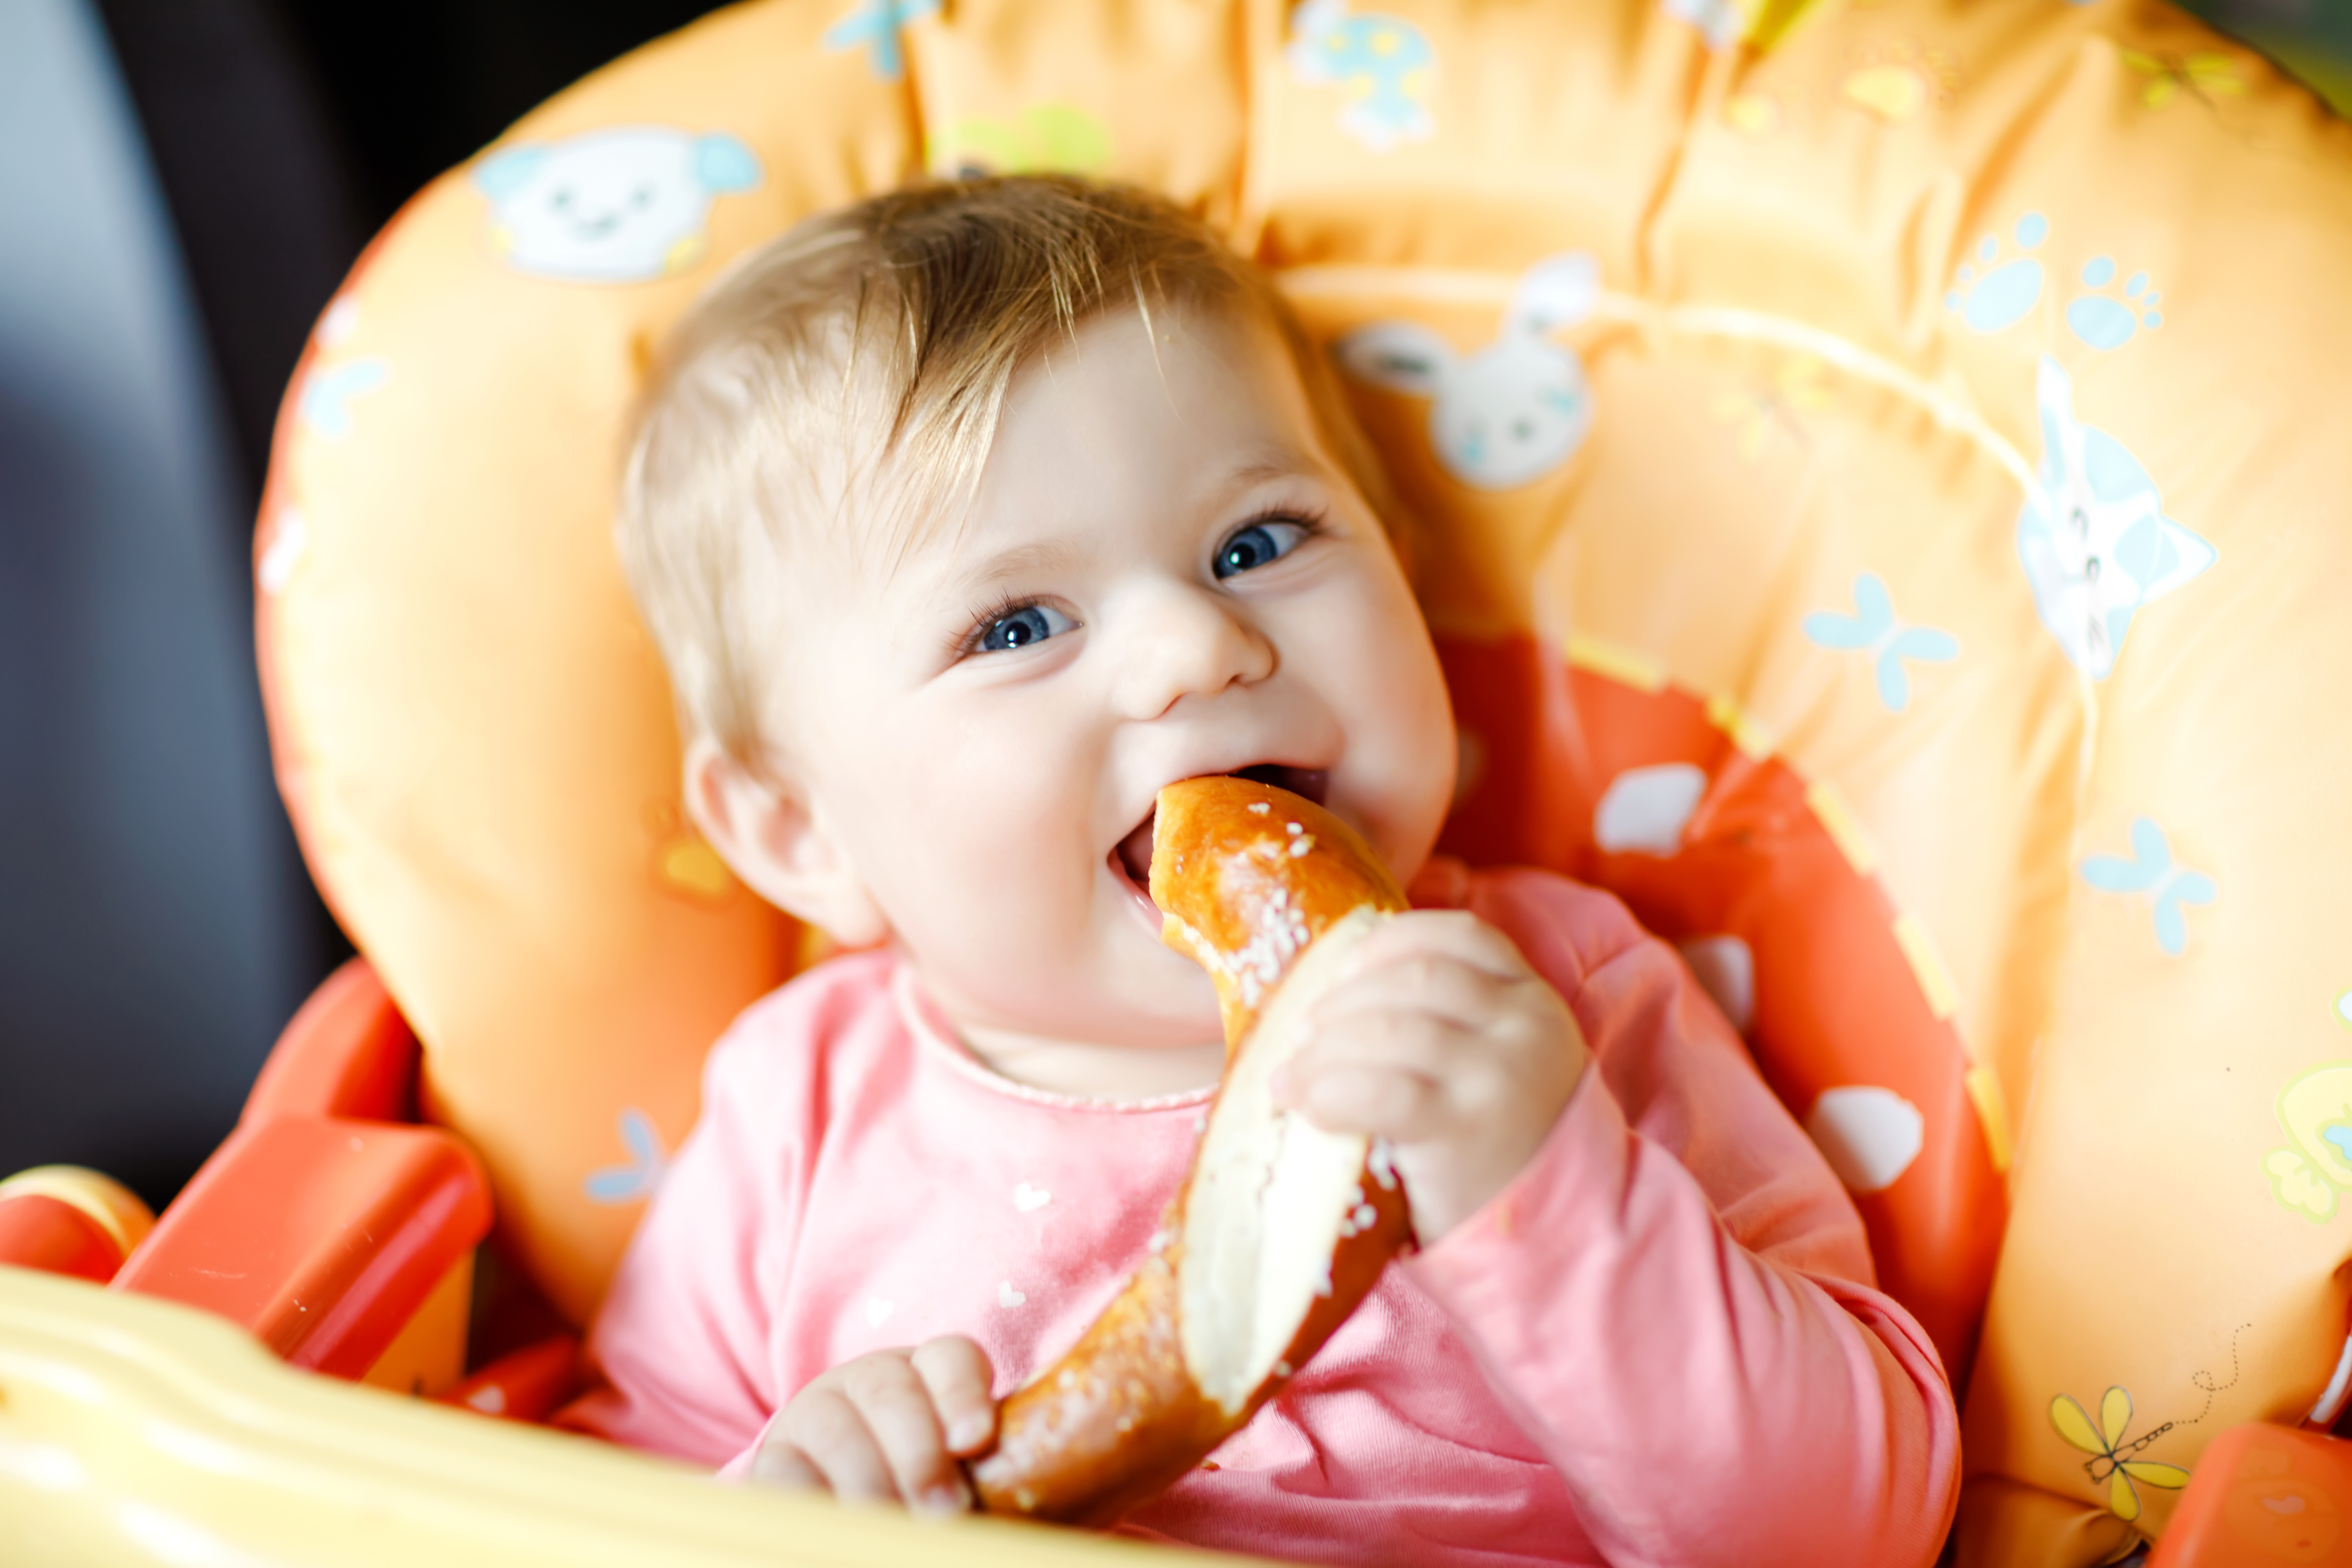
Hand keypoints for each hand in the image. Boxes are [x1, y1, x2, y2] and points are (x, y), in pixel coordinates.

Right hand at [750, 1335, 996, 1513]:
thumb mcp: (969, 1481)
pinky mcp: (774, 1455)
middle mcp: (870, 1380)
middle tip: (945, 1512)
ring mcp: (815, 1412)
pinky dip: (812, 1504)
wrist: (843, 1502)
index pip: (951, 1359)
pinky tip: (840, 1534)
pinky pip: (784, 1473)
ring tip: (892, 1533)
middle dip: (920, 1455)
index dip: (963, 1394)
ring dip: (868, 1484)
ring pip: (838, 1431)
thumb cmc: (933, 1497)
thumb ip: (999, 1482)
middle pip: (892, 1393)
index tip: (974, 1441)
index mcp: (931, 1374)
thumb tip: (1036, 1507)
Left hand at [1275, 910, 1588, 1242]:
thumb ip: (1449, 1017)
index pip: (1459, 935)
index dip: (1390, 942)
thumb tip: (1334, 989)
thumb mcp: (1498, 1058)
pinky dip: (1329, 1092)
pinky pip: (1381, 1092)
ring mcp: (1497, 1077)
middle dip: (1344, 1000)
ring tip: (1292, 1076)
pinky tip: (1307, 1105)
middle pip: (1414, 979)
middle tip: (1304, 1032)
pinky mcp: (1465, 1131)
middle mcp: (1523, 1026)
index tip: (1346, 969)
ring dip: (1323, 1050)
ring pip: (1390, 1030)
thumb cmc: (1500, 1136)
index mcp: (1531, 996)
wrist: (1552, 1226)